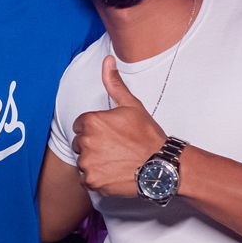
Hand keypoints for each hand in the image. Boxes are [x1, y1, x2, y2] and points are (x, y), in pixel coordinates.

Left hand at [71, 56, 166, 196]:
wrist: (161, 166)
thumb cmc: (147, 135)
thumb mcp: (131, 105)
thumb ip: (114, 83)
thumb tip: (107, 60)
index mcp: (91, 122)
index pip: (81, 125)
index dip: (96, 129)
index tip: (112, 134)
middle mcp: (86, 142)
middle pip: (80, 143)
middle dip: (93, 145)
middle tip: (116, 148)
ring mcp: (88, 163)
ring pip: (83, 161)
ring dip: (95, 162)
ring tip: (116, 160)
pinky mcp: (92, 181)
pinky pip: (87, 179)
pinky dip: (97, 178)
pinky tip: (114, 172)